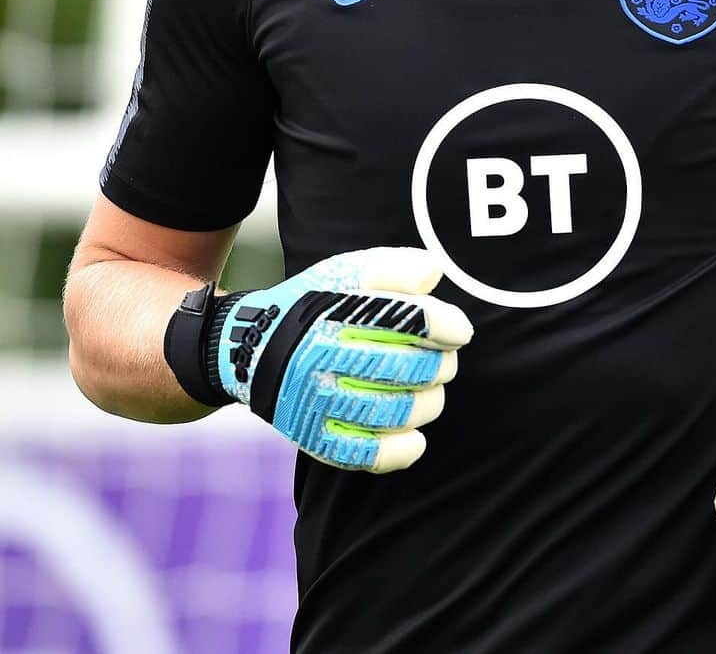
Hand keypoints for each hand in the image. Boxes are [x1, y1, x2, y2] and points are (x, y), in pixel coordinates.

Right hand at [211, 247, 471, 471]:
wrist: (251, 348)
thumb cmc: (314, 306)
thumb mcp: (345, 272)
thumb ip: (393, 267)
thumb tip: (433, 275)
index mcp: (333, 310)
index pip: (406, 319)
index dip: (445, 325)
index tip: (458, 331)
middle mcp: (320, 355)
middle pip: (406, 368)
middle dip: (441, 365)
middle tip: (444, 361)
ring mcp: (316, 401)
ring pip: (393, 412)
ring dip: (429, 404)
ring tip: (432, 391)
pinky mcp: (313, 437)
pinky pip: (366, 454)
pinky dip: (401, 450)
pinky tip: (415, 436)